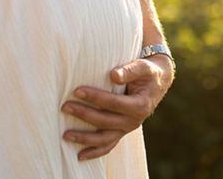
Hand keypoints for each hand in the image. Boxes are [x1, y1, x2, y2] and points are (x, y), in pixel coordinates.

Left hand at [60, 56, 174, 160]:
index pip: (114, 103)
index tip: (77, 91)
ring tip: (66, 135)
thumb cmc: (147, 73)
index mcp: (140, 105)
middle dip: (84, 114)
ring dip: (85, 138)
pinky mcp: (121, 132)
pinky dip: (94, 152)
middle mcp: (134, 121)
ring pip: (105, 139)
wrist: (156, 83)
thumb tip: (114, 75)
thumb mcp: (143, 67)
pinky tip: (80, 156)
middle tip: (65, 106)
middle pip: (105, 121)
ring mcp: (127, 129)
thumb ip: (130, 70)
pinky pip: (108, 146)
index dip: (95, 98)